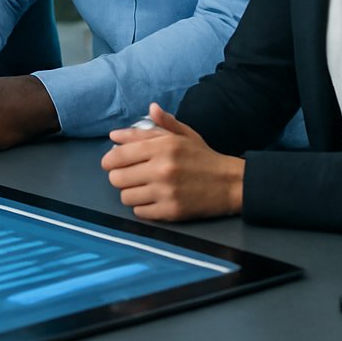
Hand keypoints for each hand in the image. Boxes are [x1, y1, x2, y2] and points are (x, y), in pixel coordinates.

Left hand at [100, 103, 243, 220]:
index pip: (117, 156)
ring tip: (143, 189)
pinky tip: (153, 200)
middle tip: (130, 176)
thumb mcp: (181, 134)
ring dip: (131, 193)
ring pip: (125, 197)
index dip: (109, 161)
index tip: (113, 164)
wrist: (232, 183)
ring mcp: (166, 192)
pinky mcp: (171, 211)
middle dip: (120, 177)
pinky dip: (143, 207)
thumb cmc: (203, 157)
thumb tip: (117, 132)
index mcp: (161, 146)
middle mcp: (161, 168)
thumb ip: (152, 128)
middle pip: (116, 178)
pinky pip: (139, 212)